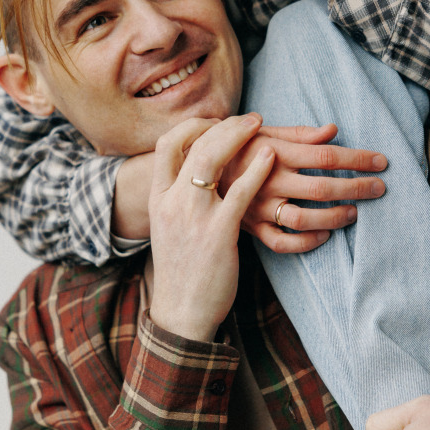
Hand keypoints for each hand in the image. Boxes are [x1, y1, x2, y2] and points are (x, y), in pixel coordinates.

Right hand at [148, 114, 273, 340]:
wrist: (181, 310)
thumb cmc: (182, 269)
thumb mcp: (172, 226)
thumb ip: (182, 198)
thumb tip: (199, 173)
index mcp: (158, 198)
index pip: (167, 144)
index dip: (193, 125)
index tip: (216, 120)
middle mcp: (172, 201)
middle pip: (194, 144)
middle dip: (225, 124)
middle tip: (250, 118)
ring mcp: (194, 216)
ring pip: (214, 159)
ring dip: (240, 135)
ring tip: (262, 127)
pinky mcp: (219, 232)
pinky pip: (240, 191)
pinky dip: (257, 168)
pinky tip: (271, 156)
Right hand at [219, 122, 386, 252]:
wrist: (192, 171)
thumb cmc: (235, 148)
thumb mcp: (262, 132)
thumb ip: (298, 133)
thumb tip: (332, 130)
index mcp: (275, 152)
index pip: (325, 156)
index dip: (358, 159)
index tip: (381, 162)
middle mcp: (268, 180)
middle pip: (322, 187)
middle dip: (357, 188)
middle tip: (379, 188)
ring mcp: (259, 207)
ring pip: (305, 219)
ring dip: (335, 217)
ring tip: (353, 213)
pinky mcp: (251, 228)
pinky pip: (283, 242)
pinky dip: (307, 242)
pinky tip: (325, 236)